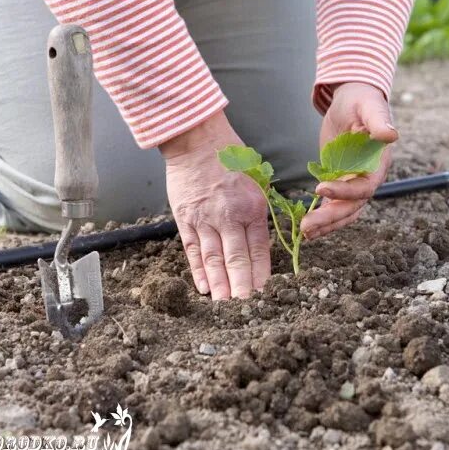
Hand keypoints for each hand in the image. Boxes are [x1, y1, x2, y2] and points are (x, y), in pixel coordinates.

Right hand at [160, 111, 269, 298]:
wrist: (196, 140)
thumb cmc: (230, 158)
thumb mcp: (257, 182)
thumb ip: (258, 214)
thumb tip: (261, 244)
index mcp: (252, 208)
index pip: (258, 250)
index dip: (260, 275)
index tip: (263, 294)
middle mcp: (229, 217)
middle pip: (236, 260)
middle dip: (241, 288)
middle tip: (245, 310)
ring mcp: (205, 219)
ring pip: (214, 260)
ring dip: (220, 285)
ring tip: (225, 306)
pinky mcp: (185, 219)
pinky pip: (192, 251)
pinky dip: (198, 270)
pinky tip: (204, 287)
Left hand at [301, 82, 396, 239]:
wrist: (352, 100)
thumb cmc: (362, 100)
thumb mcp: (370, 106)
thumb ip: (378, 120)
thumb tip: (390, 134)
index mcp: (378, 164)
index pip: (364, 187)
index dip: (345, 192)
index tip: (321, 188)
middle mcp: (368, 178)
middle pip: (352, 207)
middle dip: (330, 218)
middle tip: (306, 226)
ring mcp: (354, 183)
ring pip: (343, 212)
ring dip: (326, 224)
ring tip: (304, 234)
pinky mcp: (340, 183)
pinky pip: (333, 206)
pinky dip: (322, 218)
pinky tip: (306, 229)